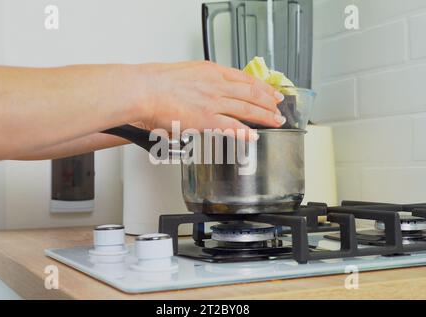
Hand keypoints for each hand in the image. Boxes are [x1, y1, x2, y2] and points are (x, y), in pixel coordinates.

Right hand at [132, 61, 285, 139]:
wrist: (146, 89)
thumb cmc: (157, 82)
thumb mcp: (186, 73)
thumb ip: (201, 81)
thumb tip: (205, 90)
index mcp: (212, 71)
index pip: (245, 78)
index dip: (262, 86)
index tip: (271, 91)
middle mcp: (217, 85)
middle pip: (252, 93)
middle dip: (269, 101)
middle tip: (279, 107)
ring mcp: (214, 103)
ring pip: (248, 108)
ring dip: (265, 116)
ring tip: (276, 121)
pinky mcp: (207, 120)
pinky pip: (232, 127)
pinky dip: (245, 132)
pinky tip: (254, 136)